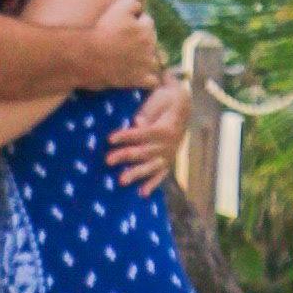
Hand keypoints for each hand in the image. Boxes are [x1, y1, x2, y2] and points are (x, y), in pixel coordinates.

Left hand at [111, 70, 190, 186]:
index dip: (126, 136)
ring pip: (151, 166)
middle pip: (144, 151)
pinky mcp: (169, 160)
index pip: (142, 133)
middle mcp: (168, 144)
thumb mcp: (159, 98)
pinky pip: (161, 174)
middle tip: (107, 160)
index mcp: (165, 128)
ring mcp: (169, 154)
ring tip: (121, 181)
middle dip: (125, 156)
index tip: (109, 139)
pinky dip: (153, 183)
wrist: (184, 104)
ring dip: (136, 173)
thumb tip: (138, 124)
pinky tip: (142, 193)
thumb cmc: (166, 99)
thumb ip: (149, 112)